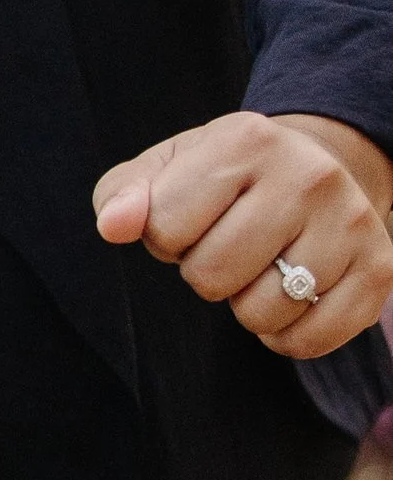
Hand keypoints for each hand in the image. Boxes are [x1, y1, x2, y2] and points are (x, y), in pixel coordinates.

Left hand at [92, 110, 392, 358]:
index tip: (191, 219)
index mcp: (247, 139)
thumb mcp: (168, 171)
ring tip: (261, 268)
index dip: (165, 237)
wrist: (316, 169)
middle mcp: (308, 174)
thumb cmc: (225, 178)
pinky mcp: (379, 269)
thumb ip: (123, 196)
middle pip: (210, 276)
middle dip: (204, 274)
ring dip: (246, 307)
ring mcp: (351, 222)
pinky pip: (310, 340)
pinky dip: (286, 337)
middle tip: (229, 245)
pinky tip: (290, 300)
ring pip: (261, 313)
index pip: (163, 227)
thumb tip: (114, 225)